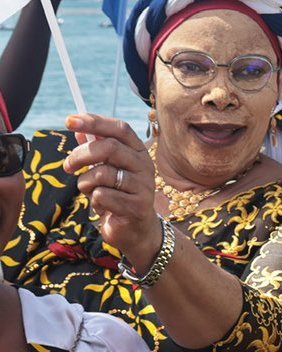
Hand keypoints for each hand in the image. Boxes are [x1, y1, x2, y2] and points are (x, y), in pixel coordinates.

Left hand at [63, 113, 160, 267]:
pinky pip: (103, 196)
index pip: (120, 128)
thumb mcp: (107, 170)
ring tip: (90, 192)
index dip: (95, 122)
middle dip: (81, 155)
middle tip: (67, 166)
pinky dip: (95, 201)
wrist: (135, 230)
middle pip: (109, 148)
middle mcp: (144, 166)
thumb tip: (78, 130)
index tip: (69, 121)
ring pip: (102, 174)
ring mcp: (143, 186)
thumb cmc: (119, 196)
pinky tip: (103, 207)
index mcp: (138, 152)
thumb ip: (96, 149)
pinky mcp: (136, 206)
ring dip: (86, 184)